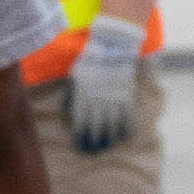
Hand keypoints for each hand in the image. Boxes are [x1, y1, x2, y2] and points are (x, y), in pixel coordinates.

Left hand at [65, 21, 145, 158]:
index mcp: (84, 93)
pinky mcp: (127, 95)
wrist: (114, 44)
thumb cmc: (91, 58)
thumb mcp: (76, 73)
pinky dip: (125, 128)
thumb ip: (71, 93)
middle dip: (94, 139)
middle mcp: (99, 99)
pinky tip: (123, 136)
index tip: (81, 145)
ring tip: (106, 145)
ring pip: (112, 124)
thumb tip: (66, 112)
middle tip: (93, 149)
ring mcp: (114, 98)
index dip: (81, 134)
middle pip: (96, 125)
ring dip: (108, 137)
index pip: (81, 119)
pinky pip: (127, 116)